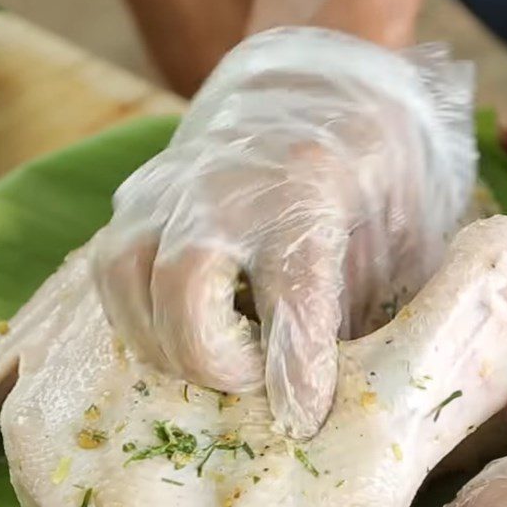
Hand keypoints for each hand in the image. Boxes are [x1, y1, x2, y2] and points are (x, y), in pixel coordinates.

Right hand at [92, 27, 475, 436]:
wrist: (311, 88)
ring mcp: (169, 183)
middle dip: (208, 359)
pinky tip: (172, 332)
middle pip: (182, 284)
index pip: (293, 287)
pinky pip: (111, 269)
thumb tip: (329, 390)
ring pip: (125, 278)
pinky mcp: (137, 194)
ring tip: (206, 364)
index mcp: (310, 186)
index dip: (294, 366)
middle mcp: (226, 182)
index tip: (299, 419)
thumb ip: (364, 304)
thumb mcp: (396, 232)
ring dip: (161, 343)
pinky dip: (136, 316)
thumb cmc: (366, 171)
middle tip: (247, 382)